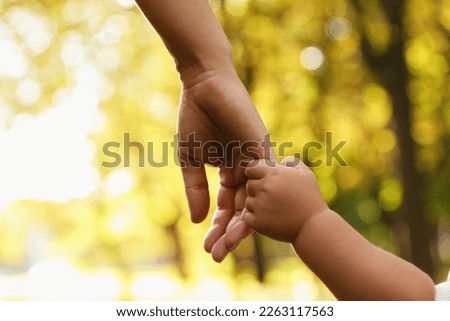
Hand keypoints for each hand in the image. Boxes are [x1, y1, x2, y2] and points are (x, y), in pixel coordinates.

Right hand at [178, 70, 271, 261]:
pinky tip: (243, 224)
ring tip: (228, 246)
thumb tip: (199, 221)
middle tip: (217, 255)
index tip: (207, 248)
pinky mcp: (261, 149)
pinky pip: (260, 181)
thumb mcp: (191, 162)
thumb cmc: (196, 119)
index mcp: (231, 171)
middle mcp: (247, 170)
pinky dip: (253, 202)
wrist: (204, 86)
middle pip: (241, 208)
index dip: (218, 227)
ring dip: (240, 223)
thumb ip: (196, 190)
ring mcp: (256, 161)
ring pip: (252, 199)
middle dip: (228, 232)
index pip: (227, 205)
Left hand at [243, 157, 328, 242]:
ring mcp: (259, 205)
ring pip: (247, 201)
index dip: (255, 173)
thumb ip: (291, 162)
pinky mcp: (257, 222)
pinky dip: (256, 219)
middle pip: (248, 185)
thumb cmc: (310, 199)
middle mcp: (264, 187)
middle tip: (273, 198)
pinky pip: (247, 217)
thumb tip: (280, 161)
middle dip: (257, 190)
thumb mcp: (306, 175)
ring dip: (257, 205)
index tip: (263, 180)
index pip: (251, 167)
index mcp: (274, 173)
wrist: (313, 227)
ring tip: (275, 209)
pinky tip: (271, 219)